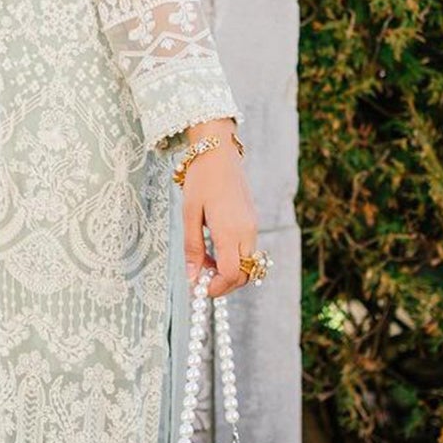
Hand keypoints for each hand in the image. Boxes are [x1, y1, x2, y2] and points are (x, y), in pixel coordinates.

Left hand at [180, 127, 259, 299]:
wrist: (219, 153)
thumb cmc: (202, 180)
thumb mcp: (190, 215)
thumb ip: (193, 248)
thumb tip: (192, 278)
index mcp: (231, 230)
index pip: (232, 274)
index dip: (217, 288)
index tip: (200, 289)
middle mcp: (247, 232)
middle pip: (244, 274)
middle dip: (224, 284)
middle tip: (201, 280)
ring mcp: (253, 227)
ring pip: (248, 265)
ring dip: (229, 272)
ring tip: (204, 262)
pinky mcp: (252, 222)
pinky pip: (247, 251)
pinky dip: (233, 259)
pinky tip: (213, 249)